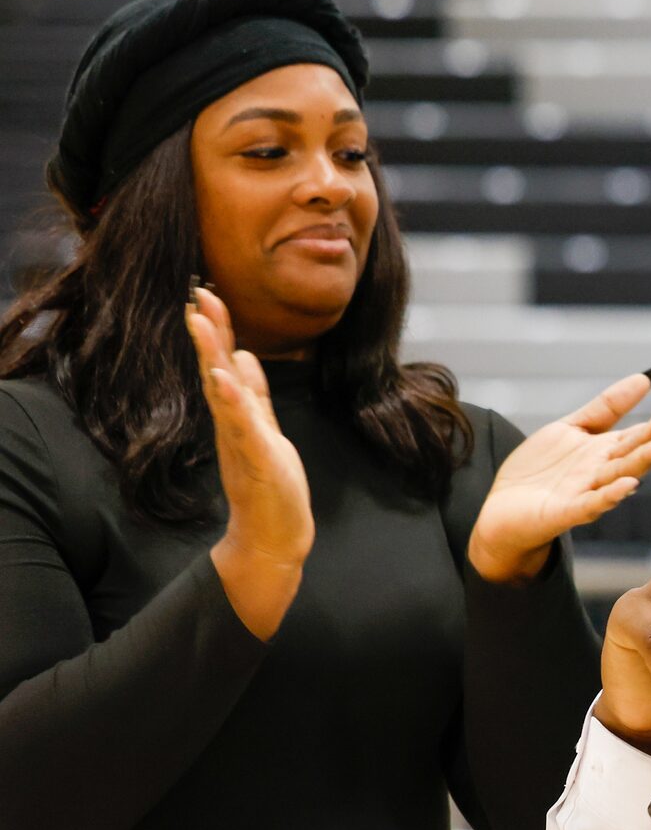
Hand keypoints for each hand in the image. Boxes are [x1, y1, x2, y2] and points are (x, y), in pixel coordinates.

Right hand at [186, 285, 310, 639]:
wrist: (273, 534)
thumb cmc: (270, 484)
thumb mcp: (264, 429)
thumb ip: (253, 395)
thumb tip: (244, 357)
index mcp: (238, 414)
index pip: (223, 365)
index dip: (217, 331)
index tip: (207, 295)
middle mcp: (233, 423)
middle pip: (216, 370)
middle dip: (209, 333)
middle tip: (197, 295)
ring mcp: (242, 440)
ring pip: (223, 392)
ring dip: (212, 357)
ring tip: (201, 323)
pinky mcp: (256, 458)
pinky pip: (242, 426)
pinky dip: (232, 402)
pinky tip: (223, 378)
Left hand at [466, 371, 650, 583]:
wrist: (502, 510)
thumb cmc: (539, 471)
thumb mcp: (571, 428)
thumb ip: (606, 407)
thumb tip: (644, 378)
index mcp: (606, 450)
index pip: (640, 432)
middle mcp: (603, 471)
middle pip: (636, 451)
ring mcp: (587, 492)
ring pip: (622, 474)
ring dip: (647, 459)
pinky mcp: (566, 512)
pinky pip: (592, 504)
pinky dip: (611, 495)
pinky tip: (628, 483)